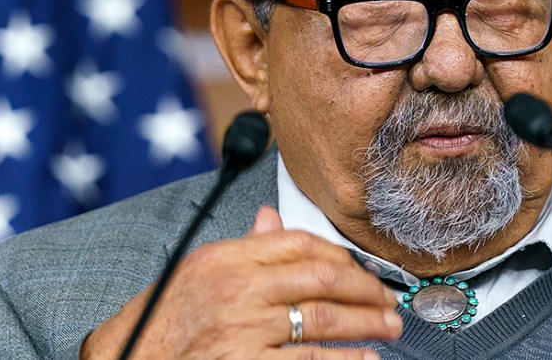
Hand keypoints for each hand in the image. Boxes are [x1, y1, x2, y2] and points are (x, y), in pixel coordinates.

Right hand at [81, 206, 401, 358]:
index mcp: (226, 259)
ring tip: (389, 327)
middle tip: (389, 300)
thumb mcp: (197, 273)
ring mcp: (243, 332)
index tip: (361, 268)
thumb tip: (272, 218)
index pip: (299, 242)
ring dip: (366, 325)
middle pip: (321, 278)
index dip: (341, 254)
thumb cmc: (162, 323)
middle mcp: (236, 291)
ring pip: (323, 321)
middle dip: (366, 289)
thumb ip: (243, 247)